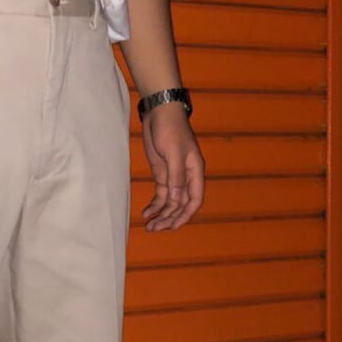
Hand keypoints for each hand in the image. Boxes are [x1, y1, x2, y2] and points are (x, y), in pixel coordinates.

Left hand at [140, 103, 204, 231]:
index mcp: (194, 172)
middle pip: (180, 205)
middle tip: (154, 229)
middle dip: (169, 218)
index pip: (194, 200)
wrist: (159, 113)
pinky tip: (146, 213)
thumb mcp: (173, 152)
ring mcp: (173, 176)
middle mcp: (186, 177)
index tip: (173, 226)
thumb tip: (178, 200)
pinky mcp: (162, 174)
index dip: (185, 215)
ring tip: (149, 226)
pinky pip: (161, 194)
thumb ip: (176, 176)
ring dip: (161, 214)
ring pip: (170, 202)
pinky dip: (154, 205)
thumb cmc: (170, 129)